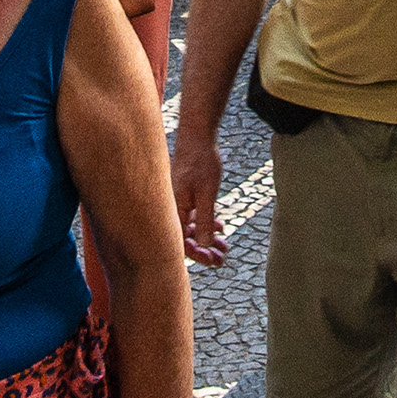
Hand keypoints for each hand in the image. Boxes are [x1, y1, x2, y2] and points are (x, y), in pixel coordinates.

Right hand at [172, 124, 228, 265]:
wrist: (197, 135)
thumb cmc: (201, 162)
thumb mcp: (206, 194)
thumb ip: (204, 220)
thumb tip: (203, 246)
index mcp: (173, 208)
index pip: (181, 242)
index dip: (197, 255)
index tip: (213, 262)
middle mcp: (172, 207)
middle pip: (185, 237)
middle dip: (204, 250)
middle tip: (221, 260)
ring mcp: (178, 200)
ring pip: (191, 227)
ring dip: (207, 238)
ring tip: (224, 247)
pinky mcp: (184, 194)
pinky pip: (193, 215)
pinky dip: (206, 223)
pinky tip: (219, 229)